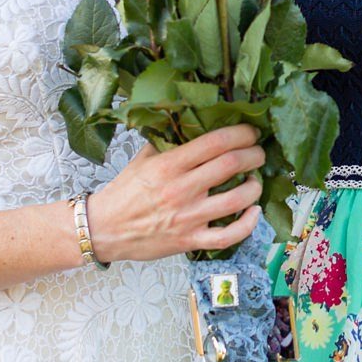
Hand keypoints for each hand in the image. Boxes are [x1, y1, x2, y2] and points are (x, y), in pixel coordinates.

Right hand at [87, 125, 266, 262]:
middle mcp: (181, 189)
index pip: (215, 141)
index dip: (242, 133)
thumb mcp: (143, 159)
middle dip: (254, 154)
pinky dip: (247, 224)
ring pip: (237, 199)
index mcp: (169, 165)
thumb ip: (168, 141)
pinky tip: (254, 212)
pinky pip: (228, 236)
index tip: (251, 131)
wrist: (104, 228)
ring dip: (255, 186)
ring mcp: (188, 217)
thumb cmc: (124, 192)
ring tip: (255, 180)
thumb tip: (192, 120)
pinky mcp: (190, 240)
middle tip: (258, 152)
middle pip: (232, 164)